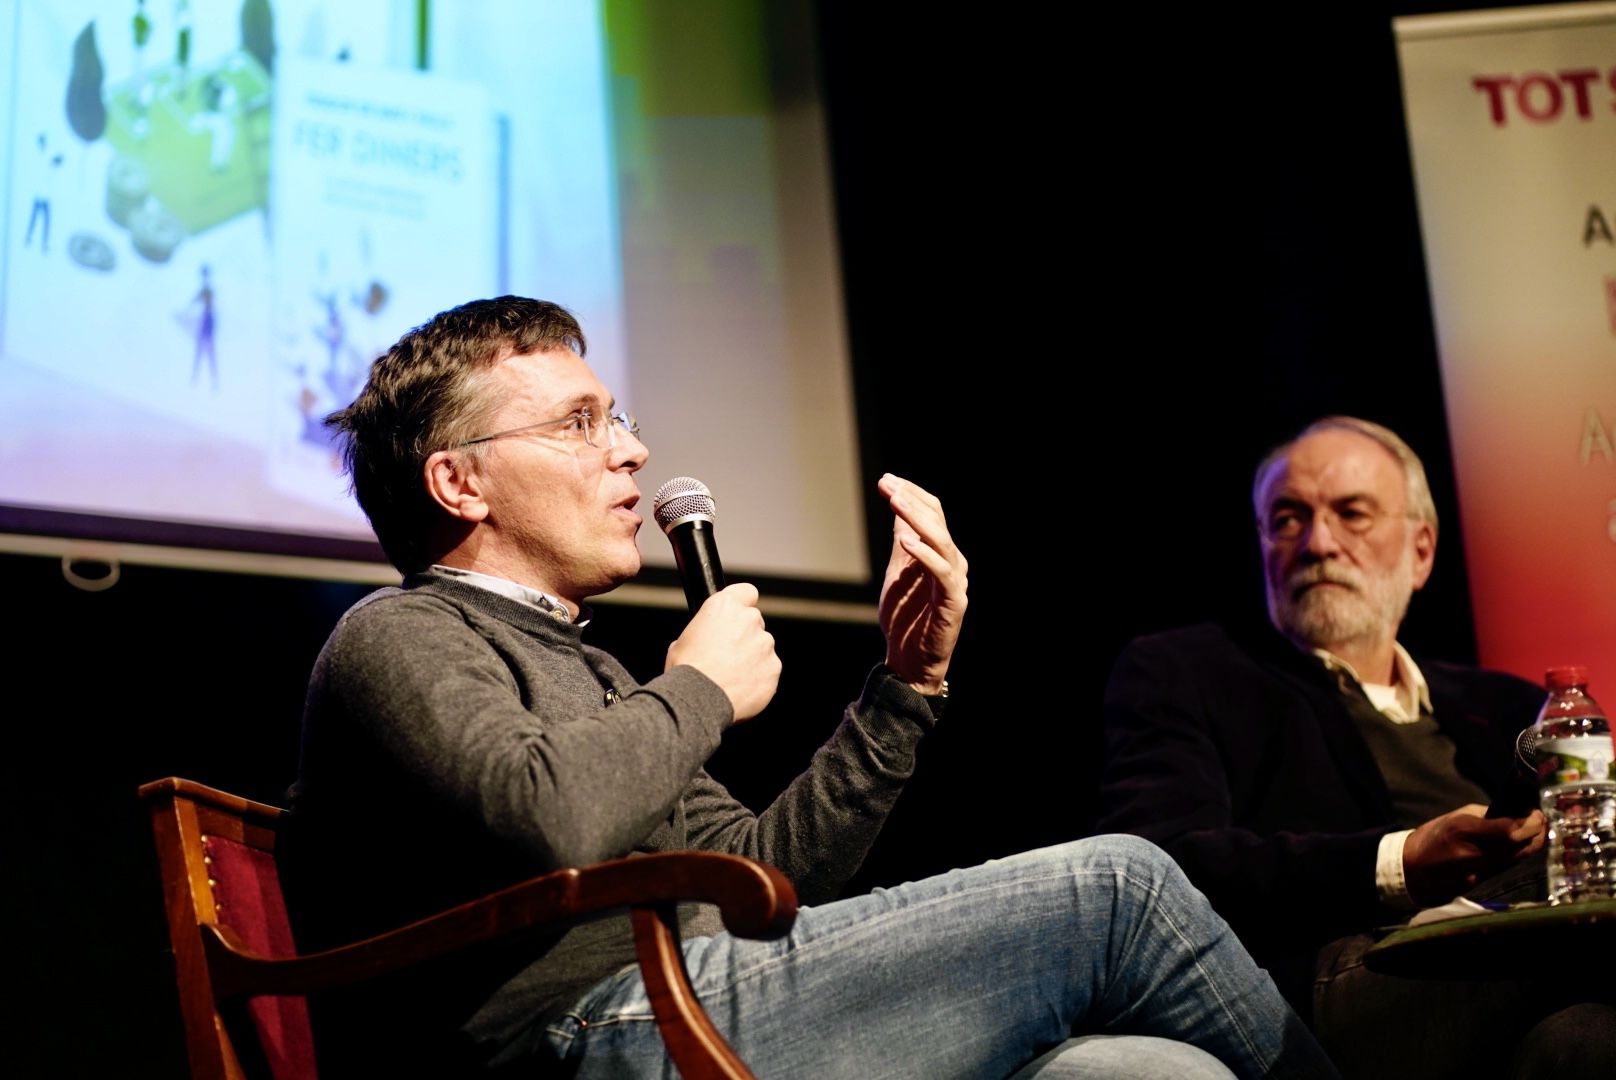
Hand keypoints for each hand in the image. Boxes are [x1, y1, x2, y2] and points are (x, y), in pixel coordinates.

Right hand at [665, 583, 780, 721]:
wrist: (698, 700)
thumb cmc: (685, 671)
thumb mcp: (683, 640)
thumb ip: (705, 631)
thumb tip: (709, 638)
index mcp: (724, 606)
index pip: (746, 592)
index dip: (743, 604)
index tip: (738, 616)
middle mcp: (749, 619)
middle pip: (754, 622)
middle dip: (745, 636)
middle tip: (728, 656)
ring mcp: (764, 643)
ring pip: (763, 647)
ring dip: (753, 657)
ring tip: (731, 676)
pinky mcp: (774, 666)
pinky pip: (769, 669)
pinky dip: (759, 677)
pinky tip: (741, 688)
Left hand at [877, 474, 967, 694]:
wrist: (909, 660)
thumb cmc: (905, 618)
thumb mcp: (898, 572)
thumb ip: (902, 542)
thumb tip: (898, 510)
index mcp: (941, 554)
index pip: (932, 513)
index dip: (911, 494)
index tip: (885, 479)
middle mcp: (953, 563)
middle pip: (938, 521)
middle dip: (911, 500)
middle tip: (888, 484)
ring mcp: (955, 582)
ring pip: (942, 542)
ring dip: (917, 519)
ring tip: (896, 502)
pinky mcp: (953, 603)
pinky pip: (942, 573)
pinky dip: (925, 555)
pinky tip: (906, 541)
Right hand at [1403, 803, 1544, 906]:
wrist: (1413, 869)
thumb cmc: (1433, 837)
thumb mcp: (1455, 817)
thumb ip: (1486, 816)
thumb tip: (1514, 813)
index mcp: (1465, 830)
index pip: (1511, 829)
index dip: (1531, 822)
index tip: (1537, 812)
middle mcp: (1476, 853)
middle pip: (1522, 845)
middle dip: (1538, 831)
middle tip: (1541, 820)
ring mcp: (1480, 870)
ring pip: (1520, 857)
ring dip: (1532, 842)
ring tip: (1534, 830)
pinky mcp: (1483, 882)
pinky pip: (1508, 866)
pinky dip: (1518, 854)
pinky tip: (1520, 844)